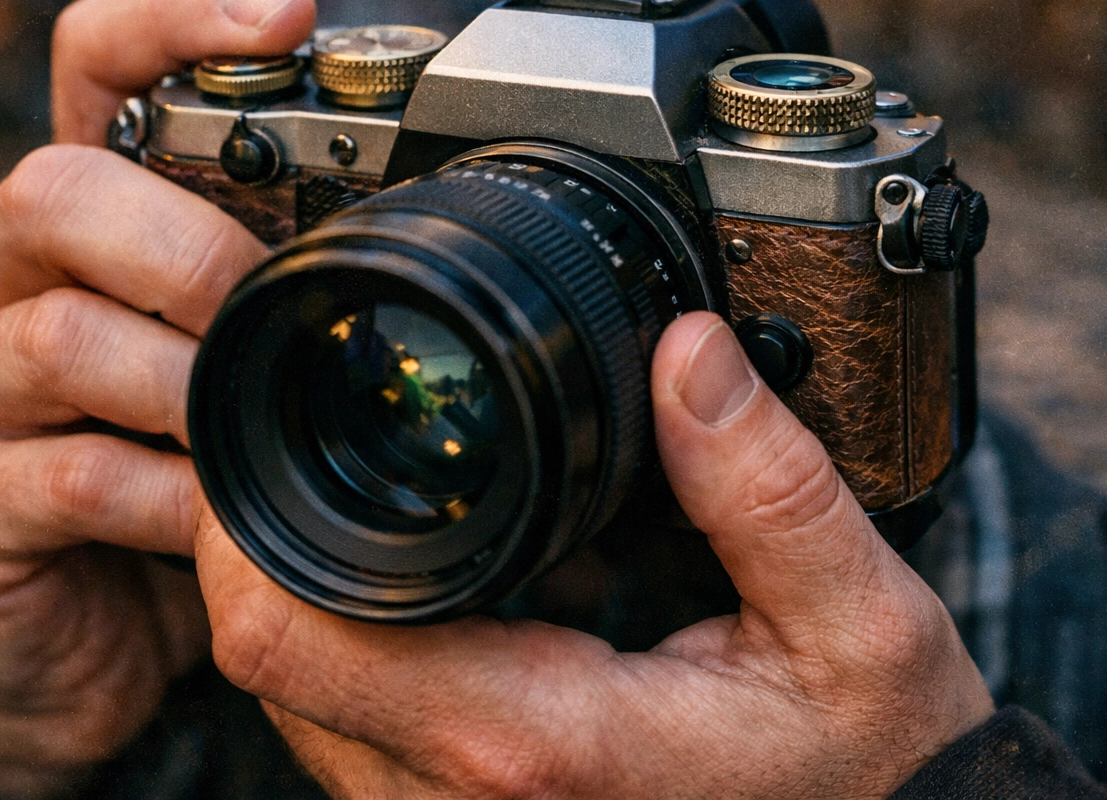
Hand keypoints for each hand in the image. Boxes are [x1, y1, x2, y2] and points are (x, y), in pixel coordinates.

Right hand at [0, 0, 311, 797]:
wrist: (71, 623)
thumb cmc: (171, 460)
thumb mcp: (233, 353)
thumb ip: (285, 286)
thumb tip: (440, 237)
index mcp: (85, 212)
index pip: (95, 60)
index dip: (178, 18)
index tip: (287, 14)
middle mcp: (2, 271)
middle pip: (57, 187)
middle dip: (188, 246)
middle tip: (271, 309)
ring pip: (61, 334)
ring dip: (189, 384)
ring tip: (260, 428)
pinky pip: (72, 477)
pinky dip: (174, 498)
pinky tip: (221, 521)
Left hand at [196, 311, 994, 798]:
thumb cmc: (867, 767)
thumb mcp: (857, 621)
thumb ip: (769, 486)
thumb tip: (688, 351)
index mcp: (533, 739)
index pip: (286, 636)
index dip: (239, 519)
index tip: (271, 417)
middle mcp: (458, 797)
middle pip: (264, 653)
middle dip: (264, 530)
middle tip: (337, 425)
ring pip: (295, 691)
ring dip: (312, 581)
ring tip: (399, 489)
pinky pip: (348, 722)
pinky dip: (363, 633)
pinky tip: (454, 573)